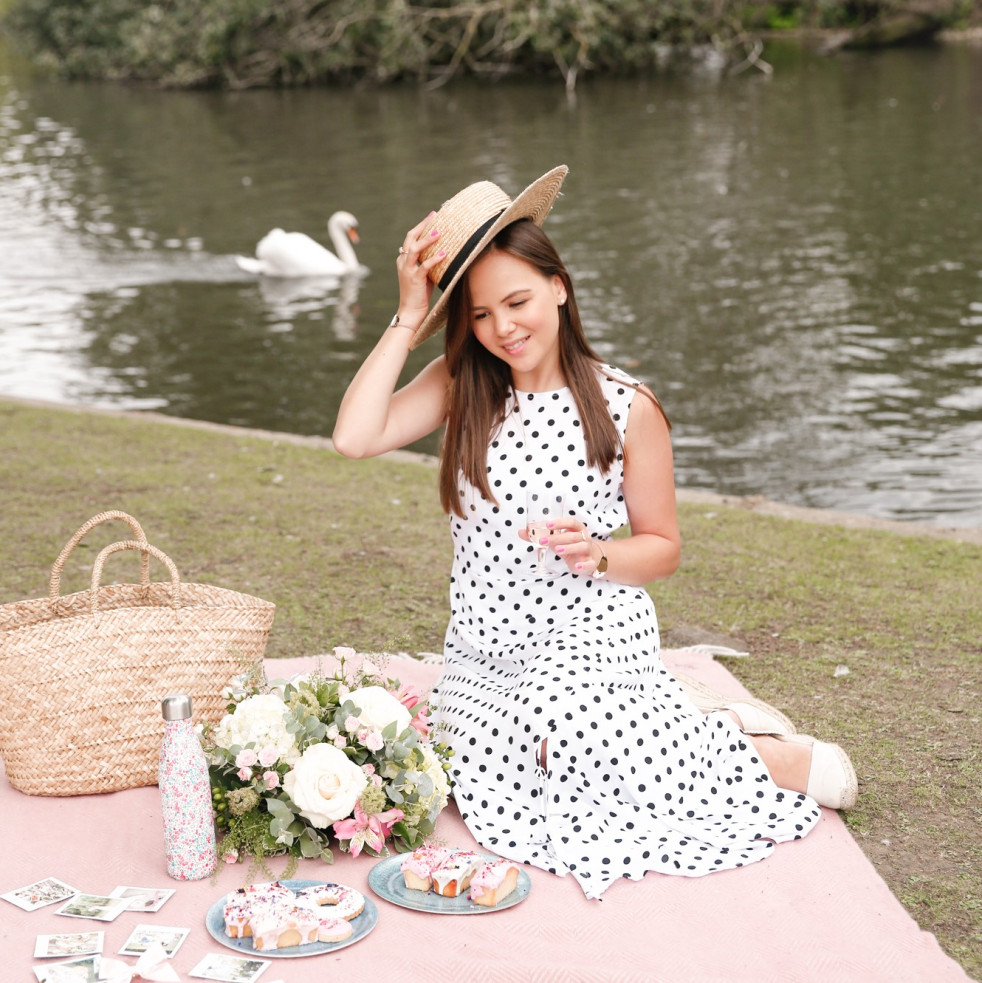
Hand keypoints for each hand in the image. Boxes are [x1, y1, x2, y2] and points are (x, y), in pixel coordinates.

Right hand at [393, 213, 444, 329]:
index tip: (432, 216)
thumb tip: (442, 252)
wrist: (410, 311)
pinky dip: (434, 259)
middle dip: (423, 225)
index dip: (421, 226)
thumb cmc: (418, 293)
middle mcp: (403, 261)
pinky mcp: (414, 279)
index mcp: (403, 259)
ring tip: (439, 232)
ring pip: (415, 249)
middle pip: (411, 238)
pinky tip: (444, 254)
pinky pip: (424, 266)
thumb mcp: (423, 274)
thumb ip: (427, 263)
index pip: (411, 237)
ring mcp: (407, 270)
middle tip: (435, 216)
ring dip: (427, 240)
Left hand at [517, 514, 604, 575]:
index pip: (571, 522)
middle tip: (544, 541)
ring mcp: (588, 550)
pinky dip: (583, 565)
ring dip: (569, 547)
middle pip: (573, 535)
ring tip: (557, 550)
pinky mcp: (590, 563)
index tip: (548, 524)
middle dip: (558, 537)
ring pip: (581, 546)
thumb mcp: (557, 540)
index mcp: (577, 529)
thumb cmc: (571, 546)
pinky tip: (576, 566)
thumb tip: (521, 532)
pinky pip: (589, 563)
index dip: (560, 522)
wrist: (591, 558)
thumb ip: (541, 536)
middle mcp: (584, 538)